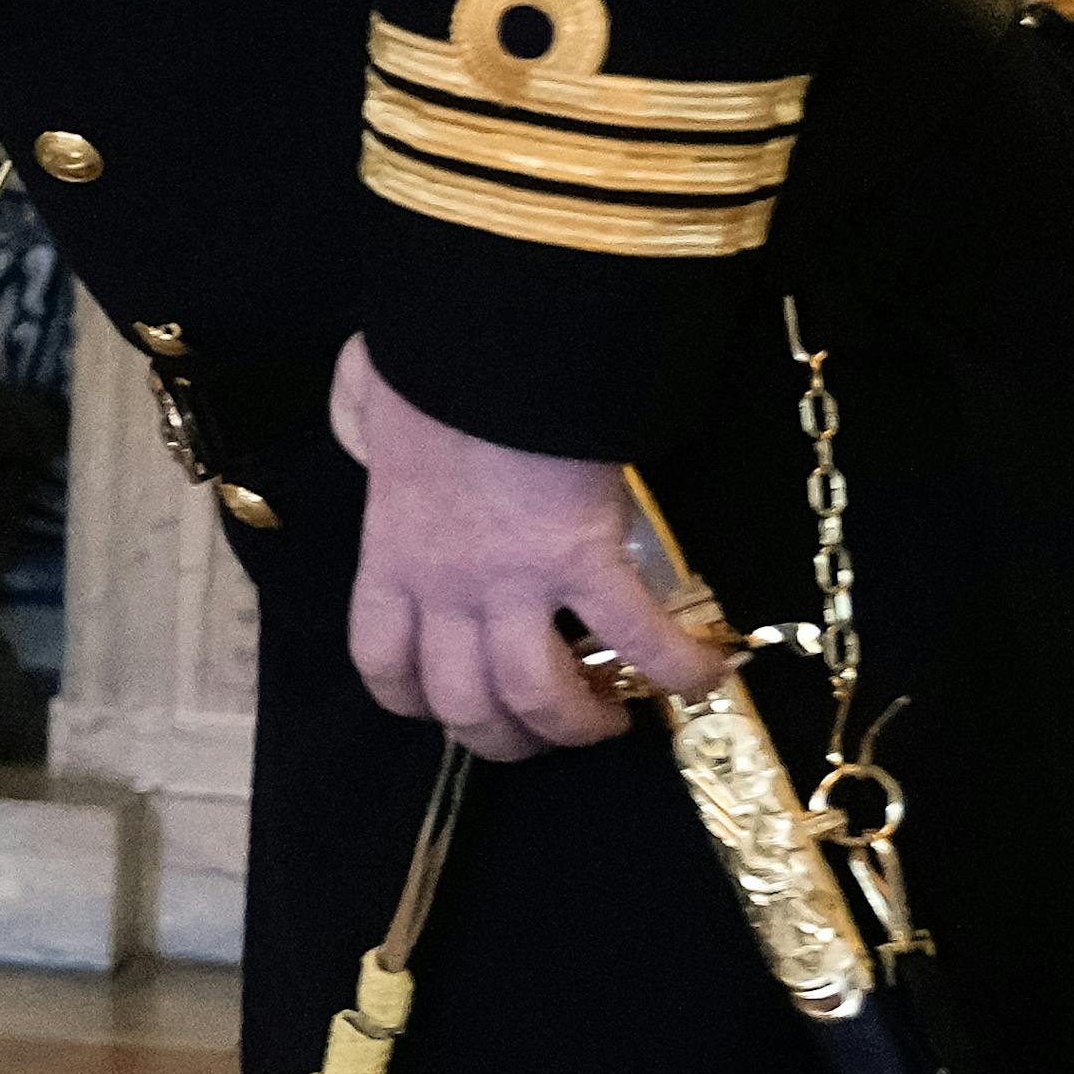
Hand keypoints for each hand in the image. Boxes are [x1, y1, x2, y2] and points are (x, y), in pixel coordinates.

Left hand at [333, 335, 722, 756]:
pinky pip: (638, 636)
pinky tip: (709, 674)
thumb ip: (364, 430)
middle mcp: (443, 584)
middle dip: (500, 738)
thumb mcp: (367, 403)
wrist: (487, 336)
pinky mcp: (581, 557)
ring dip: (576, 726)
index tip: (443, 706)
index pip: (382, 661)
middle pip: (460, 702)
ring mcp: (509, 579)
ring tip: (611, 723)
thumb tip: (371, 429)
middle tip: (541, 733)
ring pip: (536, 697)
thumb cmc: (431, 360)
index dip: (413, 701)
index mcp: (389, 553)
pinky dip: (680, 667)